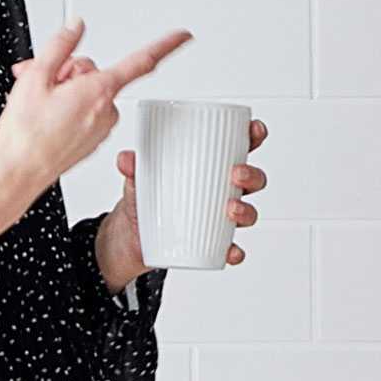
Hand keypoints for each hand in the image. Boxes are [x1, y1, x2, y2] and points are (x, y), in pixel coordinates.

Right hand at [0, 20, 187, 252]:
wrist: (17, 172)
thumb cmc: (25, 133)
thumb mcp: (35, 76)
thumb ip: (61, 45)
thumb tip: (75, 27)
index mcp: (98, 91)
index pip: (140, 62)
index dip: (165, 45)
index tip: (182, 36)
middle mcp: (106, 111)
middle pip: (94, 73)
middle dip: (66, 70)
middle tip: (38, 79)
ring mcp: (100, 129)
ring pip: (88, 92)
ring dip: (63, 89)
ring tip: (37, 102)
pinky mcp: (91, 141)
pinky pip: (84, 112)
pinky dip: (66, 108)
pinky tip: (44, 116)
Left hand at [97, 119, 271, 286]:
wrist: (133, 234)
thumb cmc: (146, 196)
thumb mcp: (137, 179)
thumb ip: (133, 167)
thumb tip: (127, 159)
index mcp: (211, 166)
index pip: (240, 146)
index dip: (254, 136)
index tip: (254, 129)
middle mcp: (222, 190)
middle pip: (253, 179)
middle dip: (252, 175)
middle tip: (236, 173)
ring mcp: (220, 217)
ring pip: (248, 212)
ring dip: (246, 210)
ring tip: (230, 209)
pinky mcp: (213, 243)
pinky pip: (231, 247)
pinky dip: (234, 251)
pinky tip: (230, 251)